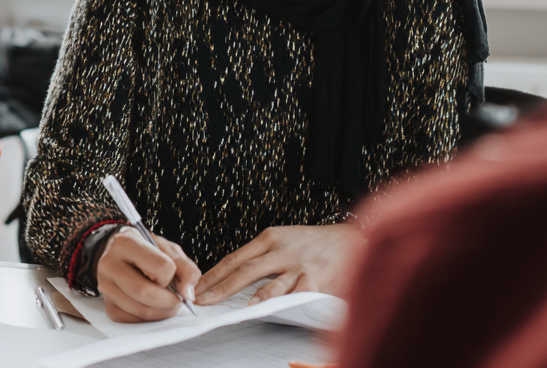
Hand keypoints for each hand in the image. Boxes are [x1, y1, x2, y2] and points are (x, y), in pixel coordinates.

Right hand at [95, 228, 200, 322]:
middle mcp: (110, 264)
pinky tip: (152, 306)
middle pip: (145, 292)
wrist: (120, 256)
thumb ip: (185, 267)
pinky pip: (134, 321)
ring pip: (141, 310)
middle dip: (170, 301)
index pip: (161, 268)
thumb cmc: (146, 251)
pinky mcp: (108, 306)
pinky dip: (150, 318)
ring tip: (167, 302)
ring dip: (162, 312)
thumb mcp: (168, 249)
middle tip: (177, 298)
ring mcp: (106, 286)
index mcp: (126, 242)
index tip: (172, 275)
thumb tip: (187, 294)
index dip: (173, 276)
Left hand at [194, 223, 363, 305]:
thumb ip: (260, 257)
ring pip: (268, 281)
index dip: (212, 275)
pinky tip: (271, 308)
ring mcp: (298, 264)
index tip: (196, 287)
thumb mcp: (282, 240)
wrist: (351, 238)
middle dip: (219, 287)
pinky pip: (296, 292)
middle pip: (243, 270)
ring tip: (233, 307)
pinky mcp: (316, 278)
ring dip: (249, 296)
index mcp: (268, 238)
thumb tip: (231, 276)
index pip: (233, 259)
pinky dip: (282, 301)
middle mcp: (280, 249)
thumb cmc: (313, 242)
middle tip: (201, 300)